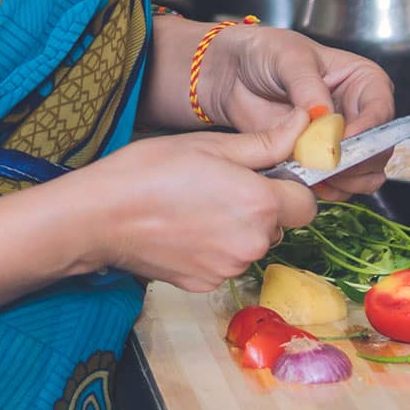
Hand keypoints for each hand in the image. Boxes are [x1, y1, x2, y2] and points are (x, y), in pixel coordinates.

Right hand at [78, 112, 318, 291]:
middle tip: (222, 186)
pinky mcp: (207, 285)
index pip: (307, 203)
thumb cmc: (151, 171)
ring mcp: (229, 269)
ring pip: (252, 244)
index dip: (290, 186)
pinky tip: (185, 228)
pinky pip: (226, 262)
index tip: (266, 176)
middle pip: (279, 225)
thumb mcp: (211, 145)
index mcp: (259, 203)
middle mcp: (252, 243)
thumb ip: (265, 142)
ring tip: (198, 205)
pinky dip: (215, 248)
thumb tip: (303, 124)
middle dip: (262, 207)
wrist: (102, 216)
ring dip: (238, 228)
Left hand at [196, 26, 396, 198]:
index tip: (341, 142)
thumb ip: (308, 87)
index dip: (367, 131)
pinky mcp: (320, 159)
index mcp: (363, 81)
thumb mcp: (289, 59)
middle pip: (378, 148)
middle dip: (355, 161)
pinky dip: (327, 187)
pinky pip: (339, 185)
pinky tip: (308, 180)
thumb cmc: (266, 53)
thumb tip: (325, 116)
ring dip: (344, 180)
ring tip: (315, 171)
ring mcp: (340, 139)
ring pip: (364, 172)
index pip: (380, 111)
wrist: (233, 74)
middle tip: (327, 164)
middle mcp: (359, 112)